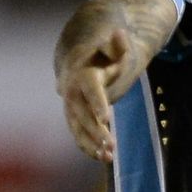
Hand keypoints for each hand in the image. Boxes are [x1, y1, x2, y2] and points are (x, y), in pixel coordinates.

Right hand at [56, 28, 132, 162]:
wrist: (78, 62)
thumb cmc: (102, 56)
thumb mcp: (114, 48)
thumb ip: (118, 44)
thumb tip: (120, 33)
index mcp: (83, 74)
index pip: (91, 90)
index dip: (98, 103)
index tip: (106, 117)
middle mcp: (73, 93)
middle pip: (83, 114)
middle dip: (96, 130)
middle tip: (111, 143)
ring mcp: (70, 107)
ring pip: (78, 129)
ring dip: (92, 144)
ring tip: (109, 156)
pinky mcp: (73, 119)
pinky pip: (78, 135)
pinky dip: (89, 147)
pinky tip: (103, 158)